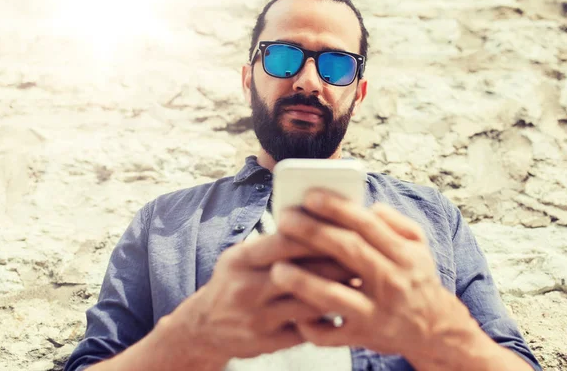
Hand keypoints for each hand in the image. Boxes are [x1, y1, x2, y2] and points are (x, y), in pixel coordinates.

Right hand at [163, 231, 353, 363]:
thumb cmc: (231, 283)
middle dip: (335, 263)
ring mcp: (257, 318)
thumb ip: (271, 245)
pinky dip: (327, 320)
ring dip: (337, 292)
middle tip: (363, 255)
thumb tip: (314, 224)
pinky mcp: (267, 343)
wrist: (203, 328)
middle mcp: (246, 288)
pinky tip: (344, 309)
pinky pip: (306, 330)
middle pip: (300, 272)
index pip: (283, 241)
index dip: (316, 233)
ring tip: (360, 281)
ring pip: (307, 304)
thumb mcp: (240, 257)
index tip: (342, 226)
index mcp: (240, 260)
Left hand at [272, 189, 474, 359]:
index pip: (368, 225)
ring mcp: (376, 313)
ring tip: (276, 267)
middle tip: (284, 218)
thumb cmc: (416, 280)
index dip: (338, 208)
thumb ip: (396, 223)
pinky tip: (291, 310)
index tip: (310, 195)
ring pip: (334, 296)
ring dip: (302, 282)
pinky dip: (309, 324)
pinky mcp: (363, 338)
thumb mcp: (419, 247)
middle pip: (348, 252)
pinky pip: (330, 333)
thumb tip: (370, 207)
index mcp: (404, 255)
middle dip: (312, 232)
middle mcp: (391, 282)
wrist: (435, 330)